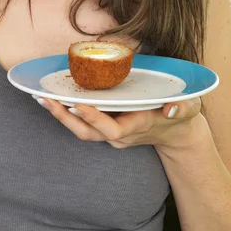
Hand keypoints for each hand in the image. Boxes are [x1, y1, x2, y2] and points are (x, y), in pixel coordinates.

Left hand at [35, 96, 203, 150]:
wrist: (176, 131)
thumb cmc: (181, 115)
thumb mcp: (190, 107)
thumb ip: (184, 107)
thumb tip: (171, 107)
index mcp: (137, 126)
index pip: (111, 128)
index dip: (93, 118)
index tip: (77, 104)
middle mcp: (120, 133)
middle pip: (87, 132)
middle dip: (65, 117)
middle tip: (45, 99)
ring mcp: (111, 132)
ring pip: (81, 129)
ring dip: (60, 115)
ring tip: (41, 97)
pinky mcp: (106, 126)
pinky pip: (82, 122)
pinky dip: (66, 111)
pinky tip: (52, 98)